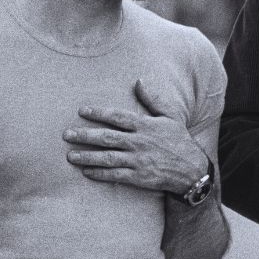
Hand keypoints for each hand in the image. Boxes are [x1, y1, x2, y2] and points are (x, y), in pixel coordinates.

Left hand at [63, 79, 206, 194]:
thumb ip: (152, 100)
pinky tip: (86, 172)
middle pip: (107, 137)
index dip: (98, 113)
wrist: (192, 169)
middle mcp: (139, 142)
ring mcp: (138, 160)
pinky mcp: (138, 177)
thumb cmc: (179, 141)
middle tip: (66, 134)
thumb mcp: (170, 116)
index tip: (82, 111)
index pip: (117, 117)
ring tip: (70, 155)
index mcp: (145, 125)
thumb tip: (139, 81)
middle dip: (85, 136)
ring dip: (87, 156)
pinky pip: (115, 175)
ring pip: (107, 157)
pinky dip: (100, 174)